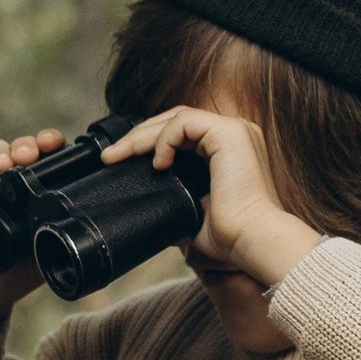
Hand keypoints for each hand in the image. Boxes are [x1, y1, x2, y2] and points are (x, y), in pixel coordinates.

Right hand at [0, 128, 69, 330]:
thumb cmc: (20, 270)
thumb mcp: (49, 255)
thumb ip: (61, 238)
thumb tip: (82, 229)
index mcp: (40, 189)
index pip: (49, 156)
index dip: (52, 144)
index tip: (54, 144)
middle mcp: (13, 180)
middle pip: (21, 148)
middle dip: (25, 146)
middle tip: (28, 156)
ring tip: (2, 165)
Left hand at [101, 106, 321, 290]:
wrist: (251, 242)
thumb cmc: (230, 237)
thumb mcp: (192, 215)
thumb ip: (174, 204)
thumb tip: (148, 212)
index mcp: (228, 150)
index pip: (181, 132)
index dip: (148, 141)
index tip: (118, 160)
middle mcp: (234, 134)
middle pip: (175, 120)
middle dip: (138, 136)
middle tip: (110, 157)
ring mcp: (234, 130)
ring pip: (176, 117)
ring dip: (142, 135)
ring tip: (119, 157)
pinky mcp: (229, 133)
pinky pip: (184, 122)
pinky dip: (164, 139)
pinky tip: (158, 164)